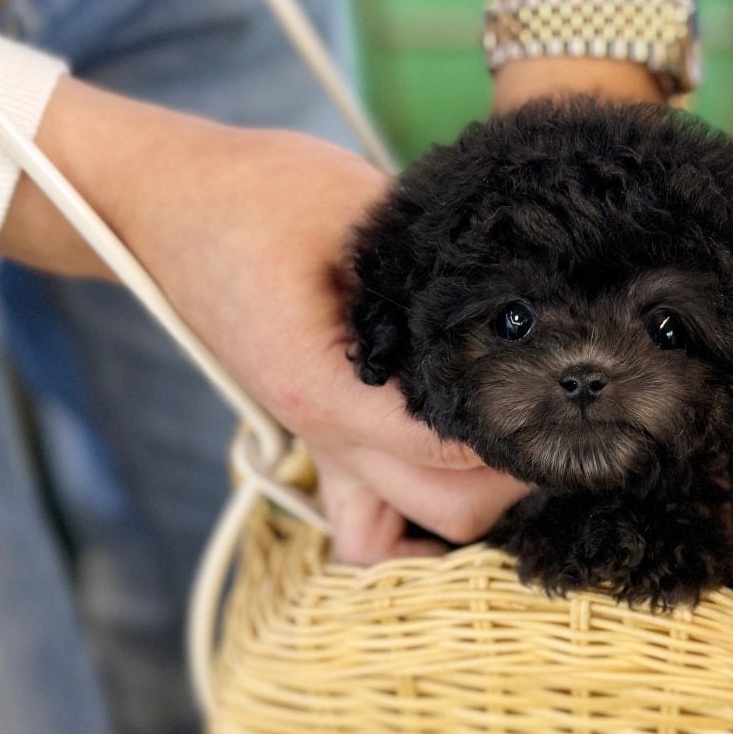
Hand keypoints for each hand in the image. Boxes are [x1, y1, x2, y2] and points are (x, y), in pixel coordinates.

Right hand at [0, 77, 527, 562]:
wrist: (161, 202)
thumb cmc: (248, 194)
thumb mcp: (355, 207)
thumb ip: (432, 265)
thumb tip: (524, 294)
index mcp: (326, 384)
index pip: (446, 447)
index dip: (519, 431)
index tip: (572, 400)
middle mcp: (322, 435)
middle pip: (444, 513)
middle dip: (515, 481)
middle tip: (566, 426)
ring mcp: (317, 445)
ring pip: (399, 540)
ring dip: (467, 513)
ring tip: (518, 457)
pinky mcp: (317, 438)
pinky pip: (363, 524)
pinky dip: (407, 529)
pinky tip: (454, 488)